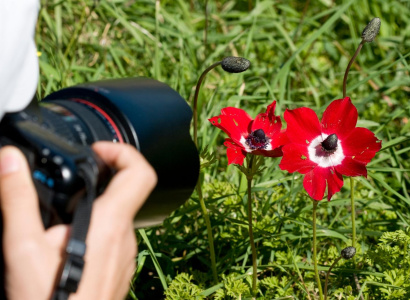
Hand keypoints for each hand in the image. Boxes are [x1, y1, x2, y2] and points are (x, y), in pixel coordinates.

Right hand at [0, 142, 156, 299]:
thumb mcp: (24, 247)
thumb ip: (18, 199)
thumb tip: (11, 161)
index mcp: (110, 223)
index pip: (139, 172)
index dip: (123, 152)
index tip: (98, 151)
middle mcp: (125, 237)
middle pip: (125, 192)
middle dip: (97, 183)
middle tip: (70, 187)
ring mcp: (126, 255)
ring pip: (117, 217)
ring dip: (94, 210)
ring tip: (62, 222)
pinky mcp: (121, 268)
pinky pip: (114, 239)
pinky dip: (96, 232)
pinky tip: (70, 248)